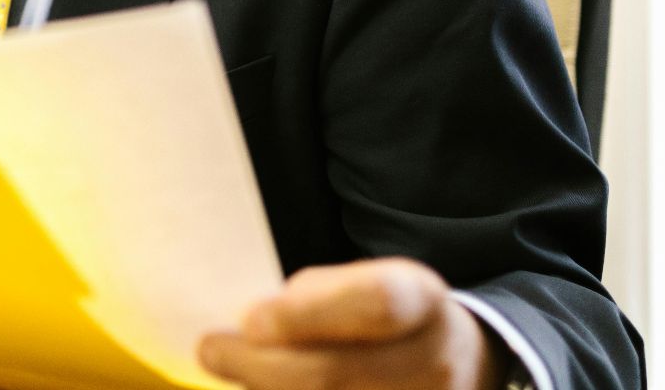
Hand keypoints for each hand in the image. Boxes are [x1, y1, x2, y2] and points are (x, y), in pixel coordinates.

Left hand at [198, 257, 505, 389]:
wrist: (453, 367)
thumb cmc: (385, 320)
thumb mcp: (365, 285)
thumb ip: (317, 297)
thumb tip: (255, 328)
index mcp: (423, 302)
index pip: (376, 304)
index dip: (309, 314)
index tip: (250, 320)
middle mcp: (434, 363)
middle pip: (336, 373)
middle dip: (262, 365)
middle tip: (211, 349)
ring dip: (266, 388)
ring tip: (231, 366)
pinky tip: (258, 387)